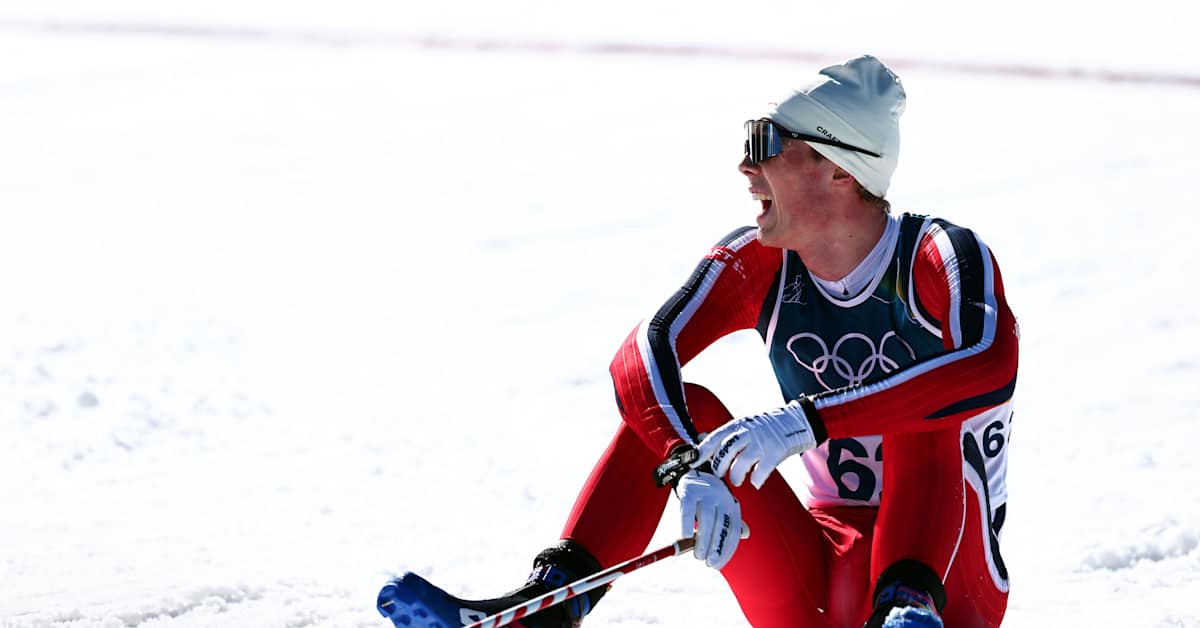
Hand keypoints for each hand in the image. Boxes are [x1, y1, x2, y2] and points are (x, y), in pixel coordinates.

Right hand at [677, 468, 740, 569]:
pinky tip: (685, 536)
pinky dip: (686, 523)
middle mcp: (722, 498)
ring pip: (706, 519)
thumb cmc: (708, 496)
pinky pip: (688, 509)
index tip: (718, 564)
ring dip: (703, 540)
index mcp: (731, 504)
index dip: (727, 549)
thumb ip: (731, 520)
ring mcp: (705, 493)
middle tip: (710, 563)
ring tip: (699, 556)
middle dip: (716, 547)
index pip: (733, 530)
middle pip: (721, 526)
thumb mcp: (723, 506)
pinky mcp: (689, 491)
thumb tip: (745, 534)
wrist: (692, 469)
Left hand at [696, 399, 818, 488]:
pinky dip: (756, 480)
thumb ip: (727, 435)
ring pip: (741, 463)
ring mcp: (762, 442)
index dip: (702, 451)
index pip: (715, 438)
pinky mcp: (776, 452)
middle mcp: (748, 432)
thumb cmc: (765, 427)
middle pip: (726, 452)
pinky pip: (761, 471)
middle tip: (721, 474)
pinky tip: (756, 482)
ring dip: (736, 476)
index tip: (693, 462)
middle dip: (720, 467)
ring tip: (737, 480)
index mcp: (738, 425)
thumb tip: (702, 443)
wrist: (796, 421)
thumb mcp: (744, 425)